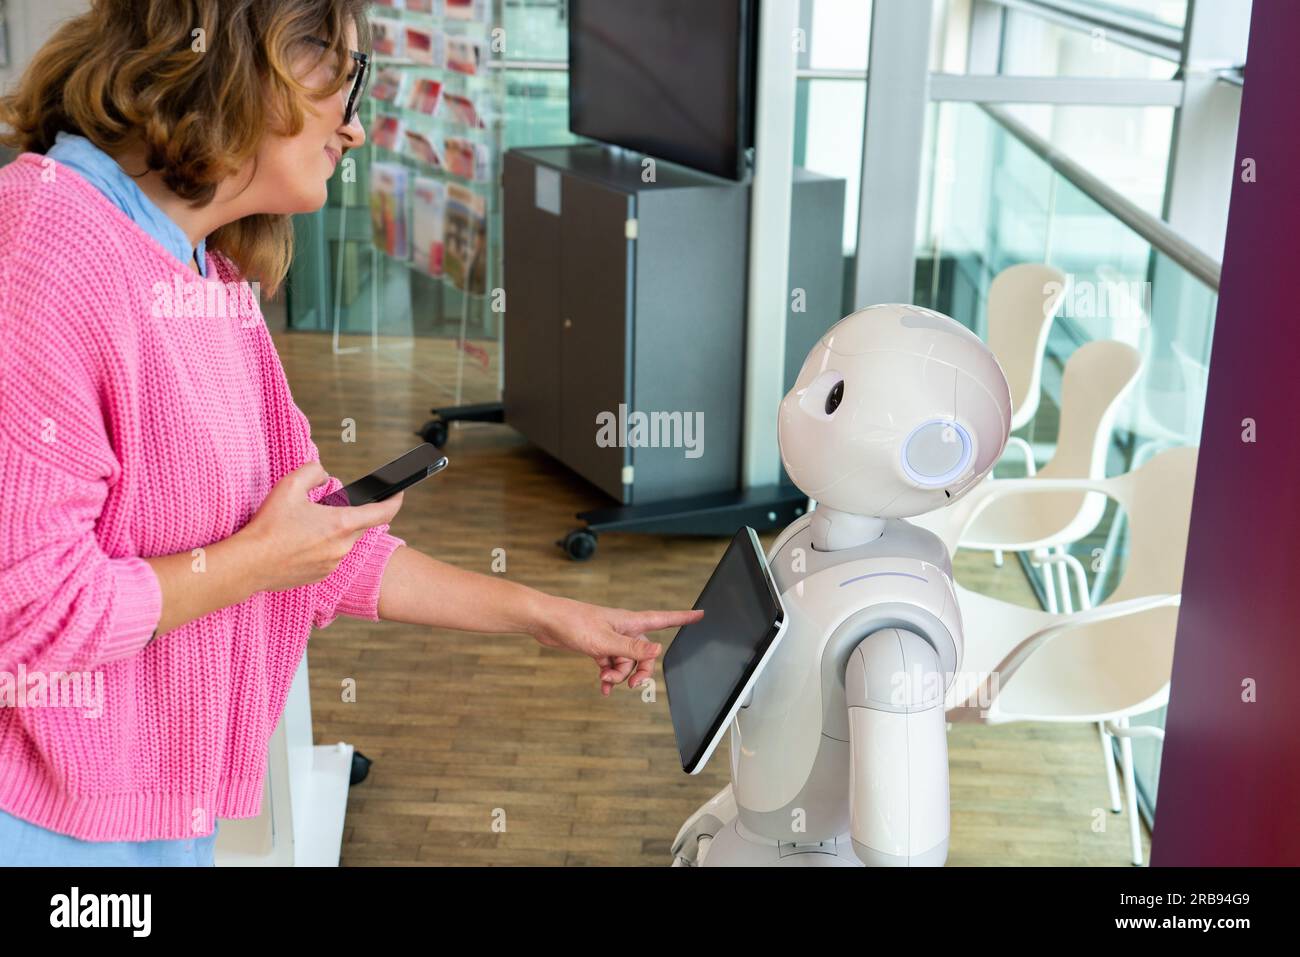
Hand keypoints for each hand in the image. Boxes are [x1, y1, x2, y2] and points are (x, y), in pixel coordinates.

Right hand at [237, 461, 404, 592]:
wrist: (248, 565)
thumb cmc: (268, 526)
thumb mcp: (289, 485)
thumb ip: (313, 471)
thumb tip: (323, 475)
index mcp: (341, 524)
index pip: (383, 512)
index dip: (395, 500)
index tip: (399, 492)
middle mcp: (343, 547)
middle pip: (358, 525)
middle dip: (347, 513)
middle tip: (324, 506)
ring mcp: (333, 564)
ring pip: (343, 541)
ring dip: (332, 531)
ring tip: (303, 525)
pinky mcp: (320, 576)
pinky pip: (330, 556)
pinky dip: (321, 546)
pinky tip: (299, 543)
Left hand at [532, 596, 703, 695]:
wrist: (546, 622)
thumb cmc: (573, 624)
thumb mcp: (604, 641)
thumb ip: (631, 650)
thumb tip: (657, 651)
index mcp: (630, 622)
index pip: (663, 619)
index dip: (683, 618)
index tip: (701, 615)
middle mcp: (623, 629)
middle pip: (644, 652)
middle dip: (639, 671)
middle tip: (630, 686)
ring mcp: (610, 638)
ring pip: (625, 662)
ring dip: (617, 675)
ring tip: (604, 681)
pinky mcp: (597, 646)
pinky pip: (610, 664)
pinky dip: (607, 676)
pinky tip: (602, 687)